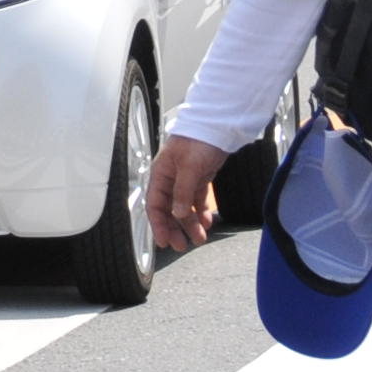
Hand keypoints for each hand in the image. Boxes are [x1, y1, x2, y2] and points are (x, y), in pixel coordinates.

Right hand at [144, 131, 227, 259]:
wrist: (217, 125)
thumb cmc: (198, 141)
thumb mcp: (189, 167)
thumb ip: (182, 192)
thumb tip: (177, 214)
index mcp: (161, 174)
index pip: (155, 205)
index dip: (158, 224)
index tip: (164, 242)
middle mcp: (170, 179)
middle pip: (168, 209)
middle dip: (175, 228)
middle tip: (182, 246)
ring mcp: (184, 179)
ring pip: (183, 207)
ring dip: (190, 223)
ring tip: (200, 238)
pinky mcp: (199, 177)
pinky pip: (196, 199)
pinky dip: (200, 211)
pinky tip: (206, 221)